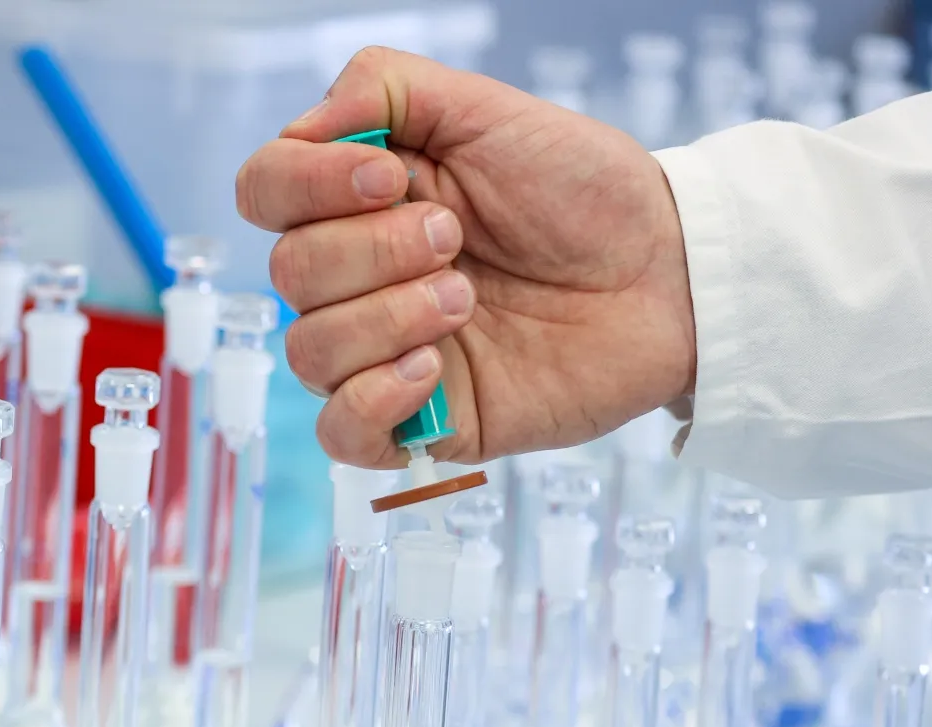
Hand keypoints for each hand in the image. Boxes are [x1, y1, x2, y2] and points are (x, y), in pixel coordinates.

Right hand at [236, 46, 695, 468]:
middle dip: (374, 251)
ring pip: (308, 352)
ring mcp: (382, 351)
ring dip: (387, 318)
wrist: (666, 274)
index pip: (265, 191)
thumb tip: (308, 129)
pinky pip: (339, 432)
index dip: (307, 185)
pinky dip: (373, 400)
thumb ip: (385, 88)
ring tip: (467, 300)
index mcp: (360, 200)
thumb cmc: (584, 192)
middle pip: (287, 274)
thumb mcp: (486, 109)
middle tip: (458, 240)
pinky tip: (432, 369)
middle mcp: (358, 277)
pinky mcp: (418, 420)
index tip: (391, 178)